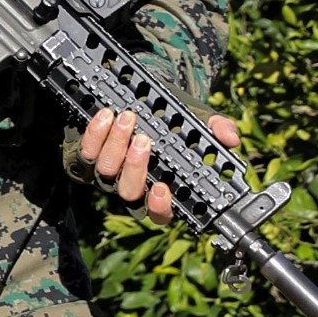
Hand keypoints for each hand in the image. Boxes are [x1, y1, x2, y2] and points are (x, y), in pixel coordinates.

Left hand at [81, 106, 239, 222]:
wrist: (141, 102)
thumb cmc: (172, 120)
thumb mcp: (196, 122)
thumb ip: (215, 130)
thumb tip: (230, 137)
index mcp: (162, 189)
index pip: (160, 214)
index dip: (159, 206)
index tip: (162, 188)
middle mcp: (133, 186)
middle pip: (129, 191)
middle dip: (135, 165)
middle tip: (144, 140)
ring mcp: (109, 174)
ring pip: (106, 170)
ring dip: (115, 144)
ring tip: (128, 118)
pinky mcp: (87, 157)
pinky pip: (87, 151)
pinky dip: (96, 134)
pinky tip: (107, 117)